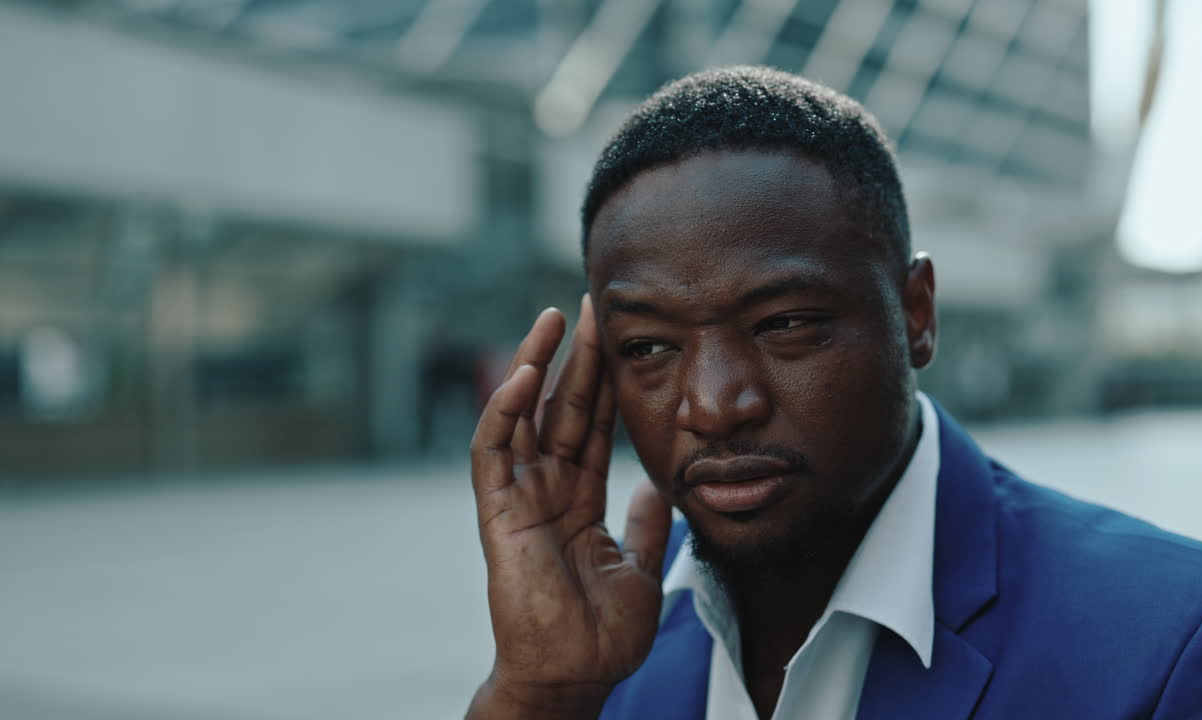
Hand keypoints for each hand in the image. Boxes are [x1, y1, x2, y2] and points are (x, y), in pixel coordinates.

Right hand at [466, 296, 671, 719]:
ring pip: (522, 417)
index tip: (615, 336)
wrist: (574, 676)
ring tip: (553, 319)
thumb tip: (658, 485)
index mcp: (577, 499)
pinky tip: (527, 374)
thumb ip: (647, 524)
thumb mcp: (639, 568)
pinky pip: (494, 452)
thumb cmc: (603, 634)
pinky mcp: (497, 512)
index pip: (590, 426)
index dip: (602, 382)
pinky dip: (506, 411)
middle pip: (559, 409)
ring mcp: (518, 498)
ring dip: (534, 366)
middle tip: (588, 306)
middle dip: (575, 358)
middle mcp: (545, 489)